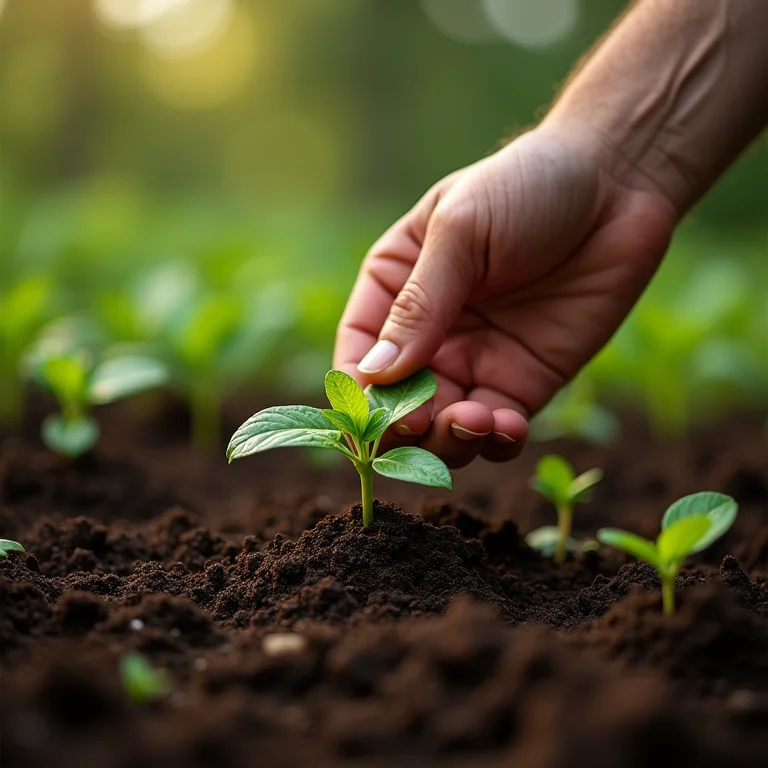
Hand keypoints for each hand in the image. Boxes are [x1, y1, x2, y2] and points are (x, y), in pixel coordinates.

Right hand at [334, 127, 676, 467]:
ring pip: (444, 425)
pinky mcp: (526, 379)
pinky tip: (507, 427)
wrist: (618, 183)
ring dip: (449, 440)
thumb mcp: (461, 230)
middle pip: (398, 401)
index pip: (359, 350)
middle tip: (423, 424)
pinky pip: (500, 427)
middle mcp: (431, 331)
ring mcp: (478, 358)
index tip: (371, 412)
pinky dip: (497, 441)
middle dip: (405, 425)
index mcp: (396, 286)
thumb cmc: (527, 185)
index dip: (359, 389)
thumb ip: (419, 302)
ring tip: (473, 421)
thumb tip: (376, 374)